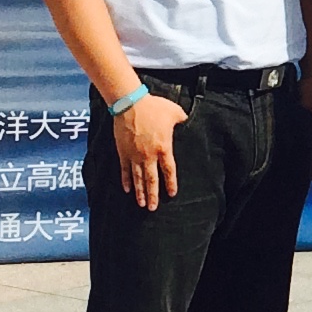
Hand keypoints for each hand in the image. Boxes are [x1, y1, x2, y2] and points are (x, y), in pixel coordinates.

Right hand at [113, 91, 186, 208]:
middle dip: (153, 195)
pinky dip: (126, 180)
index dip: (170, 183)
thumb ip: (182, 120)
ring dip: (140, 192)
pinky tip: (127, 190)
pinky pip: (124, 170)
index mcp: (163, 147)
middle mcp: (149, 155)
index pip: (169, 170)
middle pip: (152, 179)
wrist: (130, 103)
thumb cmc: (153, 107)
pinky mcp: (123, 152)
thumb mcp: (175, 112)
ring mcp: (134, 155)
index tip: (172, 193)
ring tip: (141, 204)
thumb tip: (188, 122)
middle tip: (152, 208)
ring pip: (138, 178)